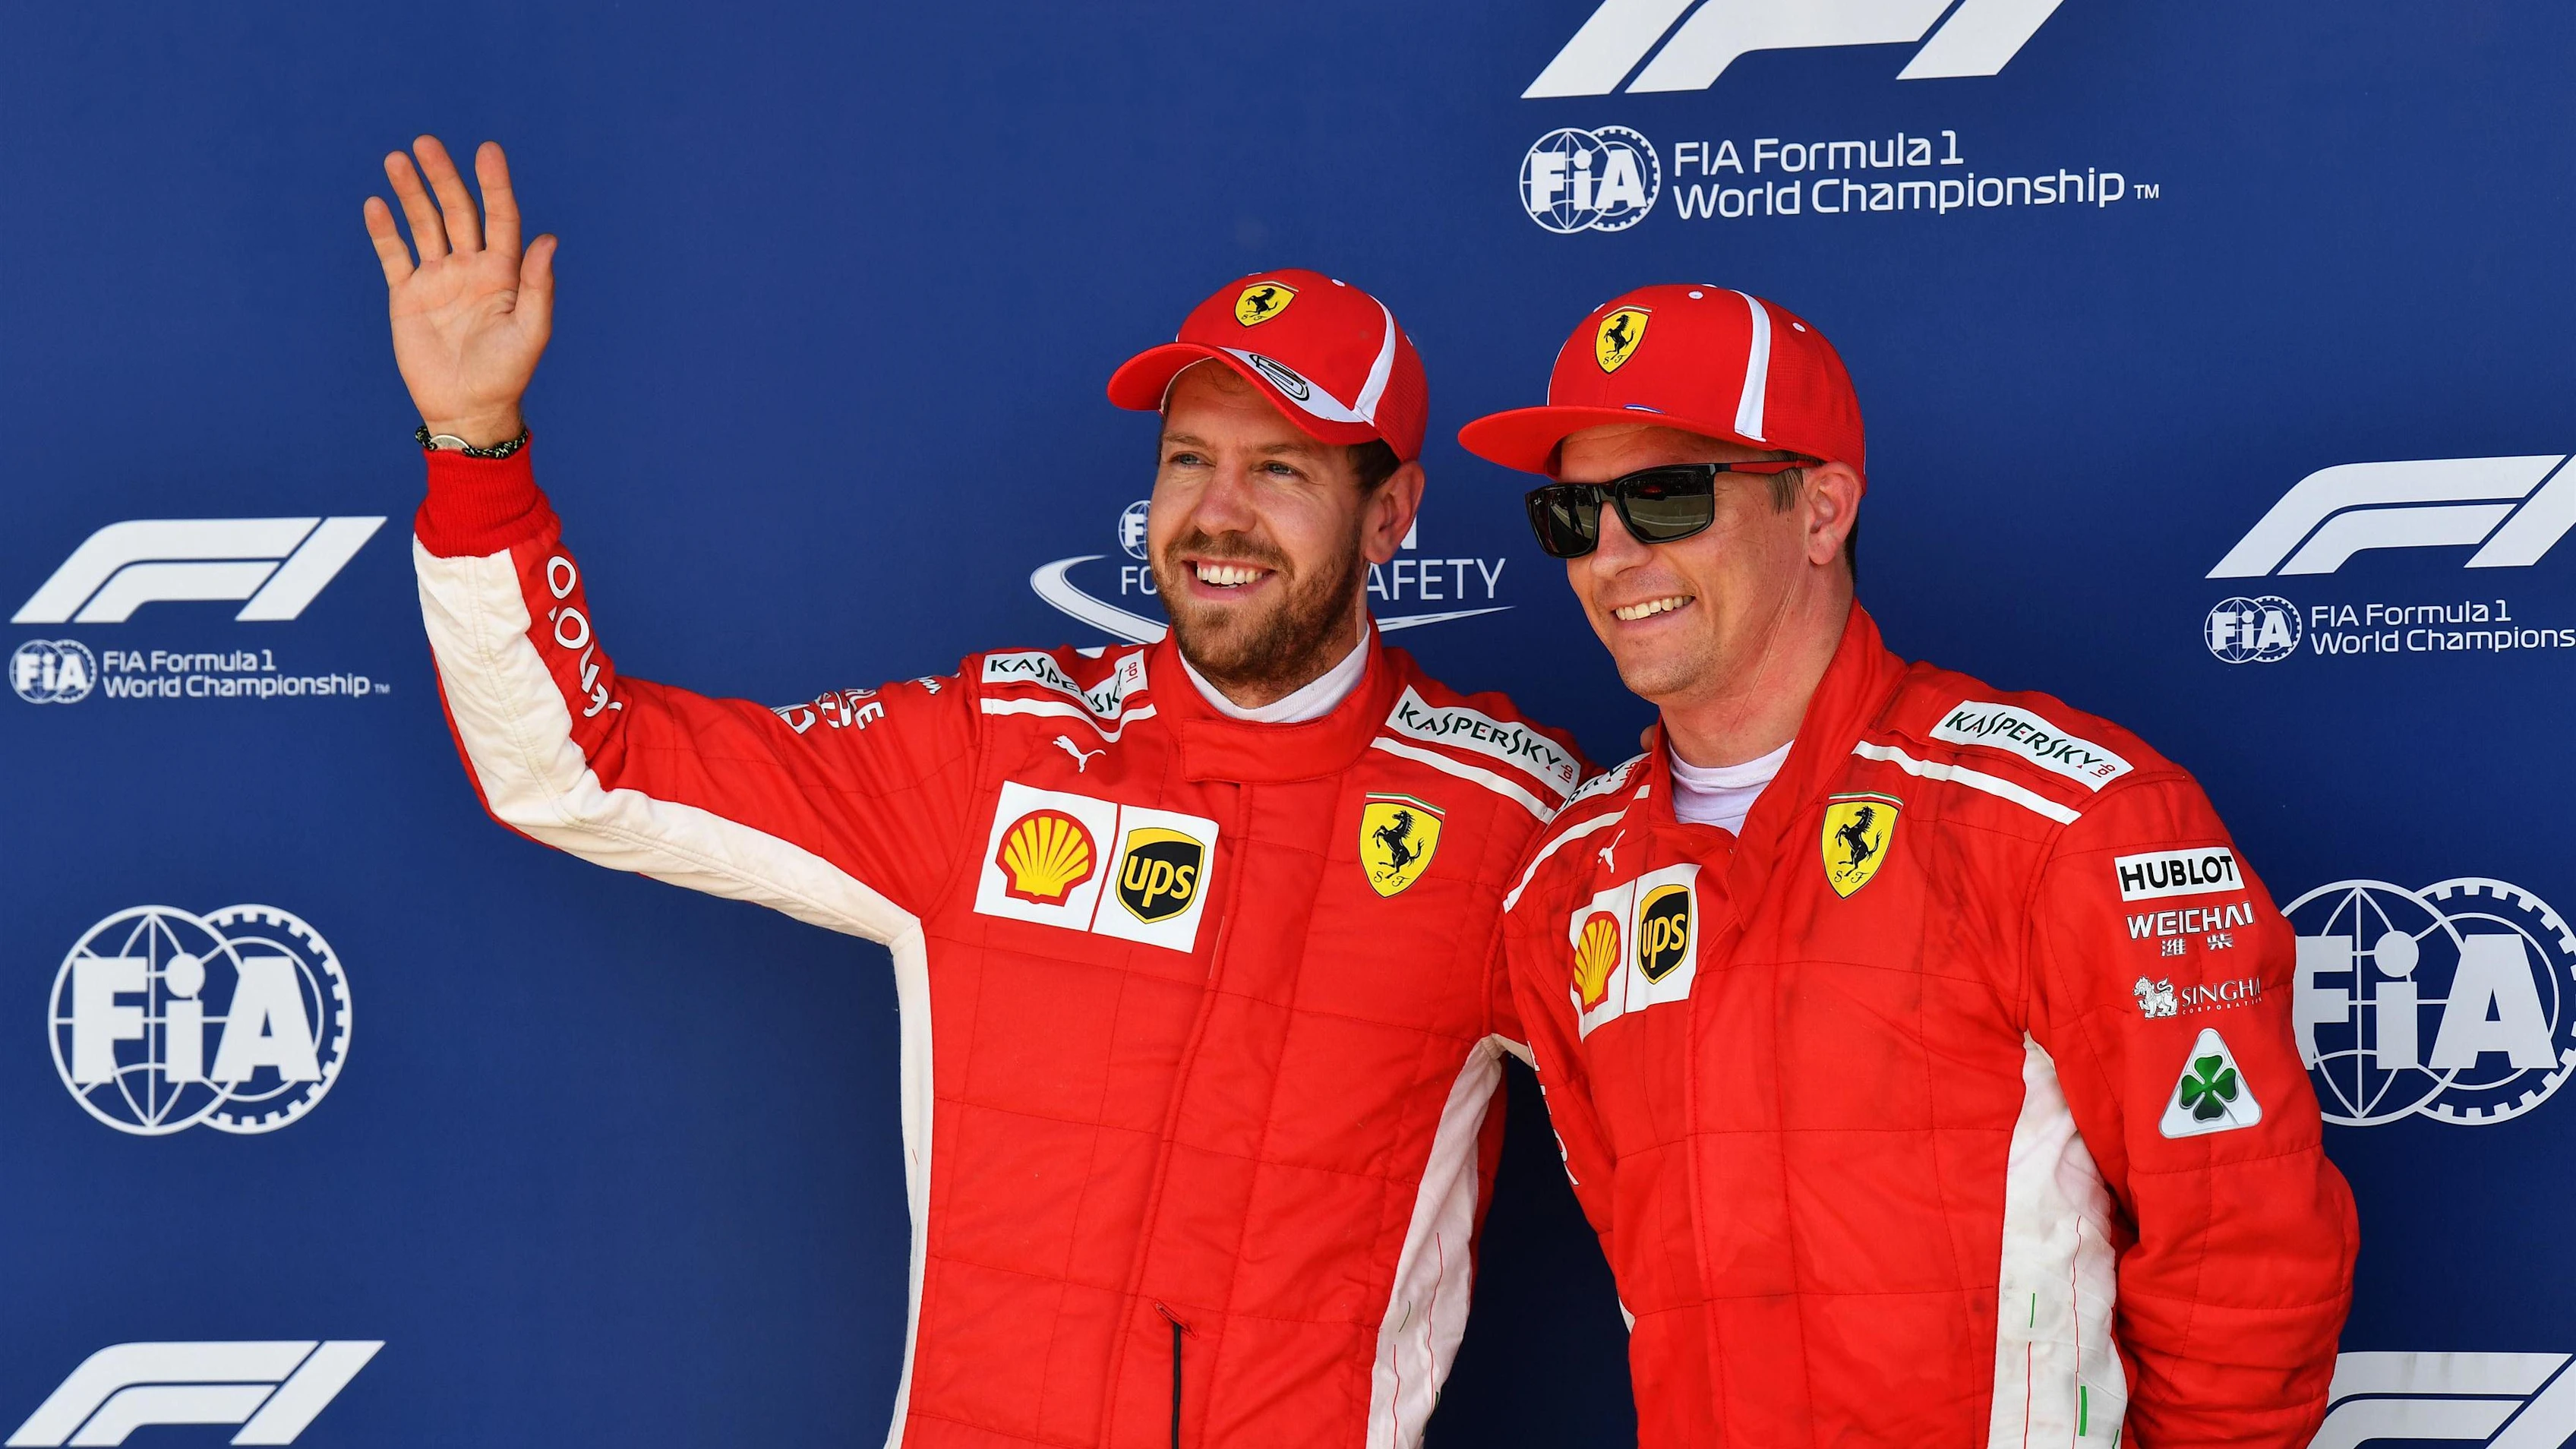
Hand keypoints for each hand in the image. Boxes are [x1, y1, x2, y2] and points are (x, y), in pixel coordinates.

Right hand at [363, 137, 554, 446]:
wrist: (467, 409)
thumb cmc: (506, 374)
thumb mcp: (530, 331)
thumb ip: (537, 285)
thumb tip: (548, 238)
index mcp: (504, 273)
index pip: (500, 217)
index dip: (494, 184)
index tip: (487, 150)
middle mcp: (470, 268)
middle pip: (457, 211)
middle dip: (443, 177)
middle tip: (426, 143)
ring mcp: (438, 279)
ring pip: (423, 224)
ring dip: (410, 192)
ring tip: (397, 159)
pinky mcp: (407, 296)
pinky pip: (394, 255)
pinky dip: (384, 230)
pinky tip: (376, 204)